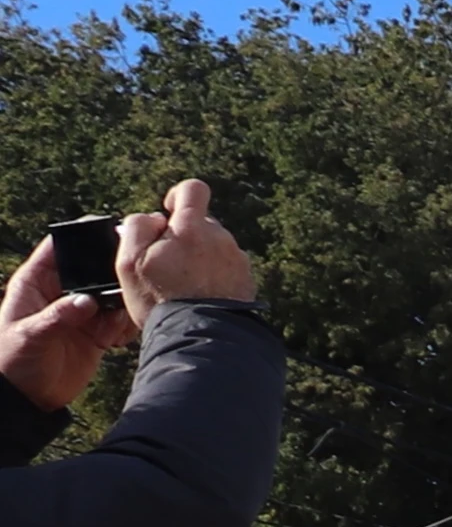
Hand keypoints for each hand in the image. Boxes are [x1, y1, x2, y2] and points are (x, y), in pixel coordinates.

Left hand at [0, 232, 132, 408]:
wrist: (26, 400)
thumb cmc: (12, 363)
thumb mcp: (29, 336)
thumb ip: (58, 316)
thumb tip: (88, 301)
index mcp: (36, 283)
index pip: (58, 249)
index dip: (80, 236)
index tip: (108, 230)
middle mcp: (61, 292)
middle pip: (92, 268)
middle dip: (113, 269)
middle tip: (133, 275)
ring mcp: (80, 312)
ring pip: (111, 293)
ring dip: (125, 299)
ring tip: (127, 314)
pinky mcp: (96, 332)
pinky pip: (119, 319)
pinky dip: (128, 323)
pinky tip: (123, 335)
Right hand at [117, 179, 255, 308]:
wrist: (201, 337)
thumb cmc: (160, 299)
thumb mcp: (130, 261)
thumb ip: (137, 228)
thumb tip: (154, 218)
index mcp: (192, 227)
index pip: (193, 189)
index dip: (178, 196)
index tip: (167, 212)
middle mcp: (221, 238)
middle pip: (201, 224)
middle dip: (183, 237)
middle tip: (166, 265)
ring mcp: (238, 260)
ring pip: (214, 248)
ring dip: (199, 259)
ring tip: (182, 287)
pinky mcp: (247, 281)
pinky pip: (226, 270)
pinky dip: (213, 277)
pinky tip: (200, 296)